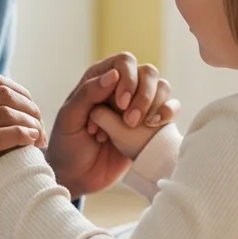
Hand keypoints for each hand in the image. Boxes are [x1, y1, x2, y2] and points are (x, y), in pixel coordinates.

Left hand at [46, 53, 179, 196]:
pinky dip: (168, 112)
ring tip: (137, 127)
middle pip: (148, 73)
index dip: (128, 79)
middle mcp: (121, 88)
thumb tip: (114, 74)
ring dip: (154, 105)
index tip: (120, 105)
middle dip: (143, 95)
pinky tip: (154, 125)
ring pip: (162, 88)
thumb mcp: (70, 118)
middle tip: (130, 121)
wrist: (78, 176)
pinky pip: (169, 108)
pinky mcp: (150, 124)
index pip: (125, 62)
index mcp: (99, 80)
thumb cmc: (68, 145)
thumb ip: (88, 93)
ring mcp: (137, 105)